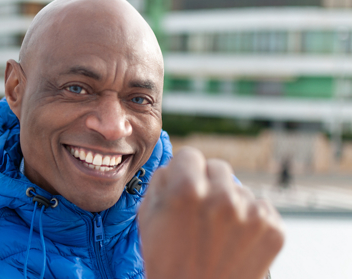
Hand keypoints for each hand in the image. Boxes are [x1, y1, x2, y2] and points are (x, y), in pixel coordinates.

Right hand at [139, 147, 283, 278]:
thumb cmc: (168, 264)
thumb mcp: (147, 219)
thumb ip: (160, 182)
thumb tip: (175, 165)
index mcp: (186, 190)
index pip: (190, 155)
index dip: (184, 171)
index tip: (185, 185)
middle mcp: (222, 197)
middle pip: (218, 166)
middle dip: (208, 183)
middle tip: (201, 211)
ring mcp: (251, 214)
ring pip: (240, 189)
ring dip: (230, 203)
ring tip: (218, 233)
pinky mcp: (274, 230)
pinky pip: (262, 207)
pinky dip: (251, 220)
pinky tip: (236, 240)